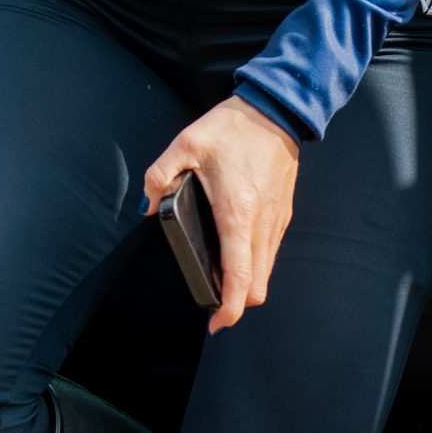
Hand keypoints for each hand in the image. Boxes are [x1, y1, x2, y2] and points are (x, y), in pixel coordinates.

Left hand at [144, 95, 299, 334]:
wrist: (274, 109)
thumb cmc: (231, 127)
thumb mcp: (185, 144)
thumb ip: (160, 176)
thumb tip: (149, 206)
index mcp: (236, 213)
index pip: (239, 276)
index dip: (229, 308)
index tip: (216, 323)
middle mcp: (261, 223)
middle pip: (257, 285)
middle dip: (236, 303)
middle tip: (212, 303)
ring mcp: (276, 220)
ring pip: (267, 271)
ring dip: (247, 285)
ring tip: (222, 284)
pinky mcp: (282, 213)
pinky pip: (271, 252)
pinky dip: (256, 265)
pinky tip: (236, 254)